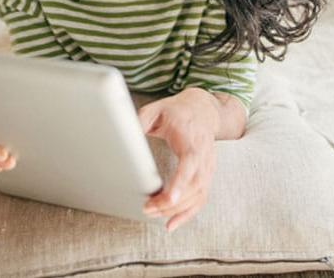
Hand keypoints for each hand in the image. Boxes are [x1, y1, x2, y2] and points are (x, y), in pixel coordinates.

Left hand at [137, 89, 218, 231]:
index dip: (181, 182)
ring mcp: (208, 167)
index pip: (190, 163)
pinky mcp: (207, 175)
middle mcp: (204, 156)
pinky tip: (171, 224)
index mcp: (191, 139)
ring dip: (176, 210)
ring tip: (153, 214)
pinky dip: (187, 214)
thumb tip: (125, 134)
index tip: (169, 198)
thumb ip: (141, 120)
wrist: (203, 110)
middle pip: (193, 186)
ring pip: (198, 196)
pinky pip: (200, 199)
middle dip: (171, 202)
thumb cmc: (177, 111)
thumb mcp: (156, 109)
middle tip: (147, 208)